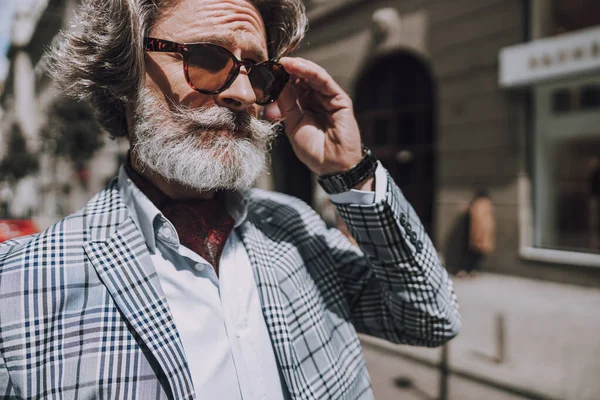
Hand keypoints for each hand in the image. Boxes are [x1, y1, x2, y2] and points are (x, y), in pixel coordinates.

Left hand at [263, 57, 362, 176]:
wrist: (332, 165)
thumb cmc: (313, 150)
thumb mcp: (293, 125)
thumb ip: (287, 104)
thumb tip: (279, 83)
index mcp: (305, 106)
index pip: (293, 87)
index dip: (281, 79)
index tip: (266, 71)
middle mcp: (318, 100)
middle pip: (302, 78)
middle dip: (288, 70)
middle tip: (273, 64)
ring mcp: (329, 98)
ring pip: (313, 76)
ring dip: (298, 67)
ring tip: (283, 62)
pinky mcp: (340, 99)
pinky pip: (324, 81)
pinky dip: (310, 71)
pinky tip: (297, 67)